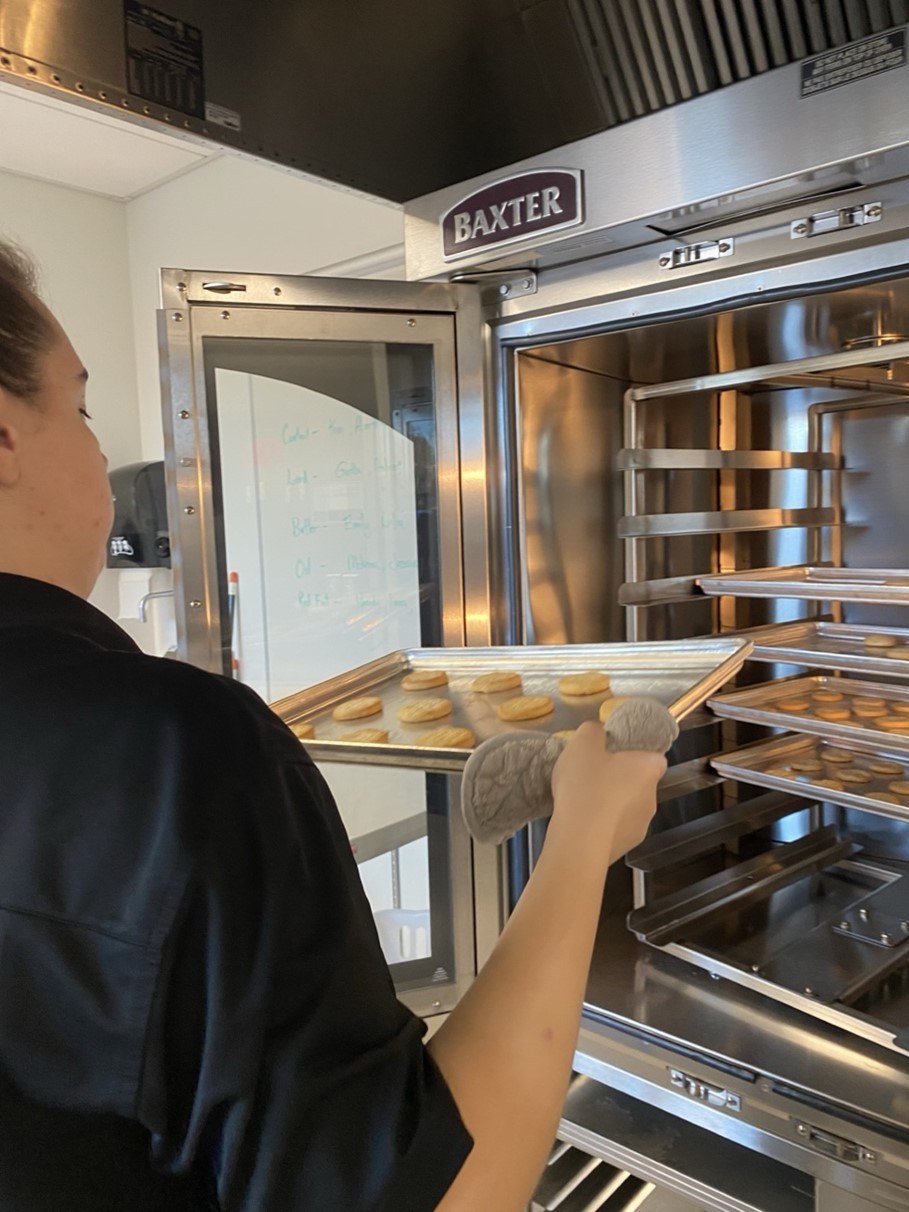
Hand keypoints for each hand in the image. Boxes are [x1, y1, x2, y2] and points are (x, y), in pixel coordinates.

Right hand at [548, 721, 665, 866]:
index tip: (616, 756)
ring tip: (582, 803)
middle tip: (592, 777)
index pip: (655, 758)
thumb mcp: (582, 743)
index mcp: (648, 769)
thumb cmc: (585, 785)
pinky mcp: (626, 847)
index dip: (637, 755)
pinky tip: (581, 824)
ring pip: (628, 808)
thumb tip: (597, 732)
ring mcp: (641, 826)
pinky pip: (615, 829)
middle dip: (620, 780)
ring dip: (611, 805)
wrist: (579, 840)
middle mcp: (652, 798)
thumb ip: (593, 731)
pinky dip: (603, 826)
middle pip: (640, 784)